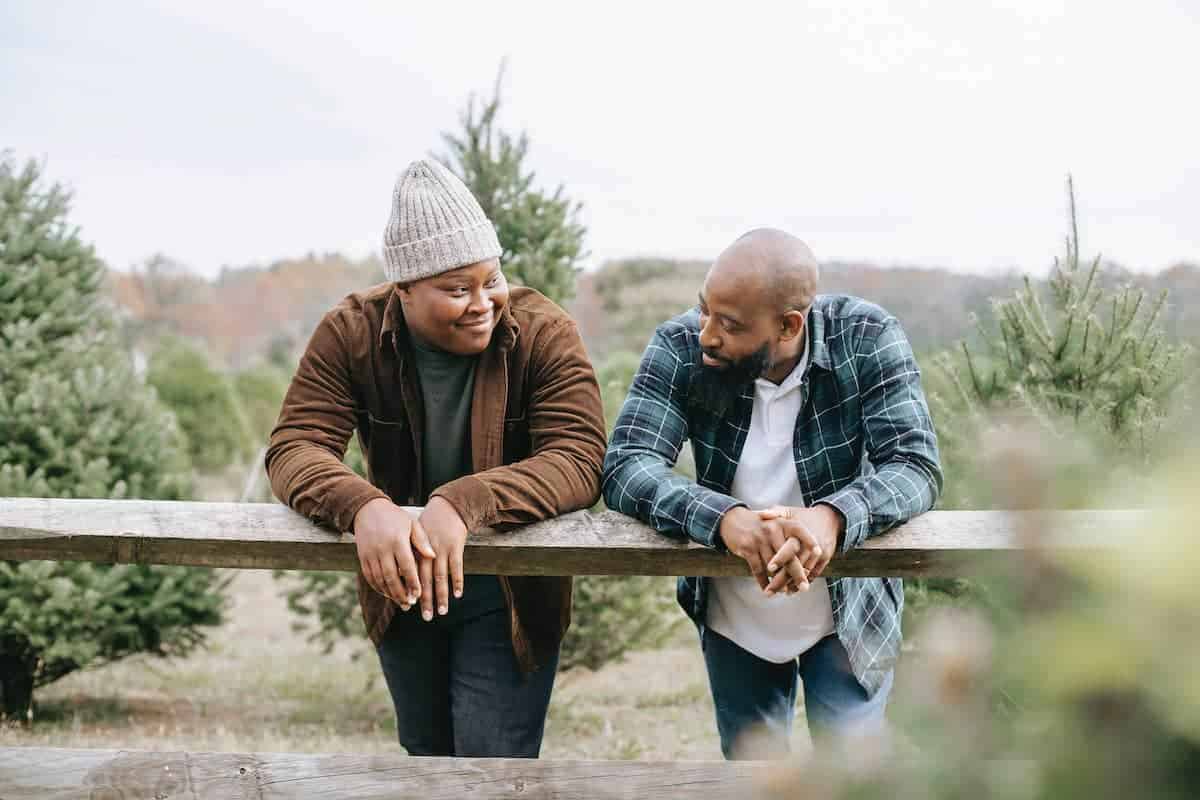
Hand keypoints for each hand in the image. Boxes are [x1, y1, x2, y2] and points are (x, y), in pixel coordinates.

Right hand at [352, 498, 434, 609]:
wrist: (368, 509)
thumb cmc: (395, 517)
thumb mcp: (412, 524)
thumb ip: (422, 541)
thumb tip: (433, 556)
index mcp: (397, 540)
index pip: (407, 566)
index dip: (413, 582)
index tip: (419, 595)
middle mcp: (382, 548)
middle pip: (391, 577)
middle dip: (401, 593)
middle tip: (410, 604)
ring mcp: (370, 553)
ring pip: (379, 579)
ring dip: (390, 593)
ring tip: (401, 603)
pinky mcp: (362, 557)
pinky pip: (369, 577)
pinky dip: (378, 588)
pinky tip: (387, 594)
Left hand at [416, 495, 469, 621]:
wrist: (448, 506)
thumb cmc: (430, 523)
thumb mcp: (415, 536)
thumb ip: (411, 554)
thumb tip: (401, 575)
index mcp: (415, 550)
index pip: (411, 575)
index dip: (411, 591)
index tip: (410, 606)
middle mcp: (427, 552)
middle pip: (425, 580)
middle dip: (426, 600)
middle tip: (426, 617)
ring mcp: (442, 550)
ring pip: (441, 578)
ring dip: (442, 596)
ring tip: (442, 612)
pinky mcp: (456, 547)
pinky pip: (457, 568)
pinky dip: (457, 582)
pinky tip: (458, 594)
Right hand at [717, 506, 806, 592]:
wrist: (732, 521)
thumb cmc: (759, 527)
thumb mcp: (774, 525)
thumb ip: (788, 539)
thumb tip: (804, 565)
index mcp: (782, 523)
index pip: (799, 531)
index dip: (810, 541)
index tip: (819, 553)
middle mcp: (772, 529)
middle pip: (788, 556)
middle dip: (797, 574)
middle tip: (804, 588)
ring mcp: (759, 538)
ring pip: (773, 567)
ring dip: (778, 582)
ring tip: (784, 592)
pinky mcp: (748, 548)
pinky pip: (758, 569)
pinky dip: (763, 582)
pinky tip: (767, 590)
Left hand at [758, 504, 842, 593]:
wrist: (831, 518)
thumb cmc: (804, 516)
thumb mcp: (790, 512)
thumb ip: (776, 513)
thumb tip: (760, 514)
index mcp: (800, 532)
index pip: (790, 547)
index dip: (780, 558)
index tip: (769, 568)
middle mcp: (810, 544)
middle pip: (796, 565)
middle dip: (782, 579)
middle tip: (769, 591)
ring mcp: (819, 553)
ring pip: (804, 573)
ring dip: (791, 584)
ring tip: (776, 592)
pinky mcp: (825, 558)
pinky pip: (814, 574)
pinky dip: (802, 582)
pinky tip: (790, 590)